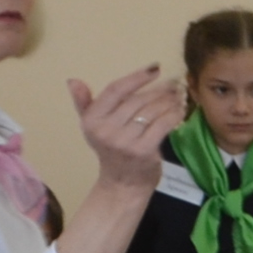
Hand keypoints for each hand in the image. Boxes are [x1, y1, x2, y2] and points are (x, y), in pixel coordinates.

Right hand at [72, 66, 184, 186]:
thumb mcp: (93, 127)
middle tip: (174, 83)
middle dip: (159, 89)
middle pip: (137, 100)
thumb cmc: (111, 150)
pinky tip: (181, 110)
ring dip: (169, 100)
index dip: (136, 77)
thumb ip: (85, 103)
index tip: (155, 68)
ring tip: (179, 95)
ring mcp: (124, 141)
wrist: (122, 184)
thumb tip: (72, 80)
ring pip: (152, 111)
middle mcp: (105, 130)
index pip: (115, 90)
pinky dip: (174, 115)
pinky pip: (163, 125)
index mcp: (91, 120)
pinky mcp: (143, 151)